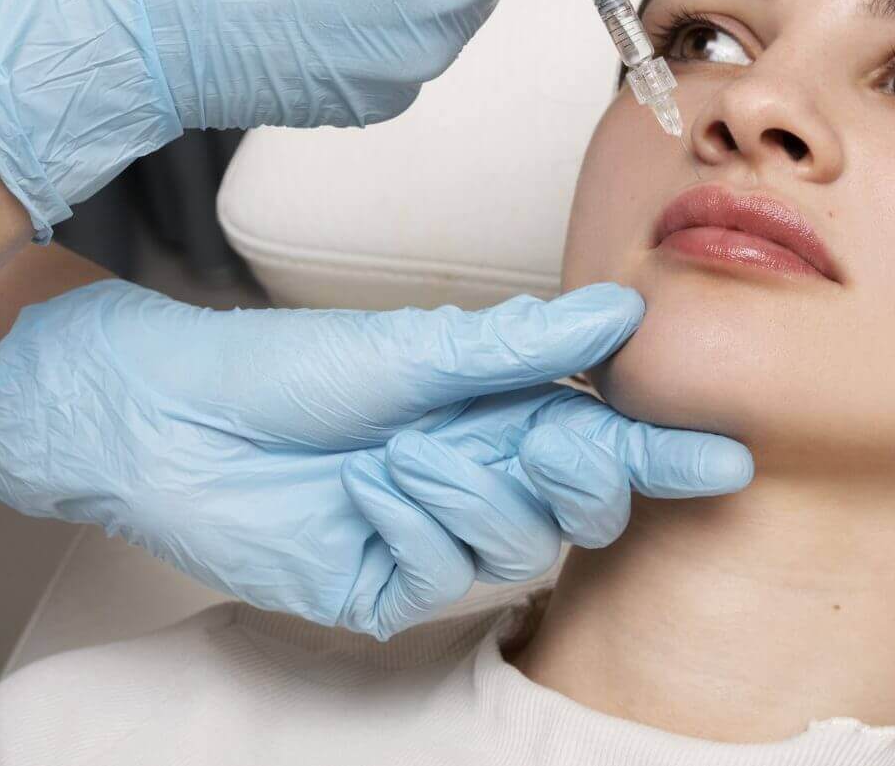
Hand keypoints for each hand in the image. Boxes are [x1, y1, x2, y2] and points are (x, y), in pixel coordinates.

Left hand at [0, 280, 751, 639]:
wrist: (174, 417)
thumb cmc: (280, 369)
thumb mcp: (416, 345)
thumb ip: (521, 344)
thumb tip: (617, 313)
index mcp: (490, 412)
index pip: (598, 439)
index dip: (658, 451)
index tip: (720, 453)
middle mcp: (472, 475)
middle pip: (575, 504)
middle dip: (577, 473)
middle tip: (554, 442)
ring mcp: (430, 534)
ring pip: (516, 542)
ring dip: (468, 488)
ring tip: (403, 448)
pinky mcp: (381, 582)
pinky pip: (440, 571)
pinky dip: (411, 522)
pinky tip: (367, 489)